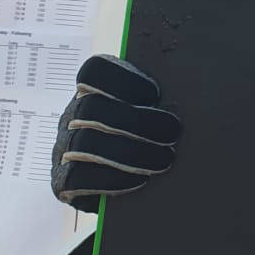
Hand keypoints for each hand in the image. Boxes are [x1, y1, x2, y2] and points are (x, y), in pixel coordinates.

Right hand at [50, 55, 181, 209]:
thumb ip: (155, 102)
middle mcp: (73, 115)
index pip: (94, 70)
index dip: (123, 79)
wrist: (118, 183)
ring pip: (86, 143)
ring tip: (164, 159)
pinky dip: (112, 179)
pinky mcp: (62, 181)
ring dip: (130, 152)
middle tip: (172, 132)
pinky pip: (80, 178)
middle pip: (93, 108)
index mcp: (92, 90)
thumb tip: (192, 94)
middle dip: (137, 121)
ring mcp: (64, 148)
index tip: (155, 94)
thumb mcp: (146, 113)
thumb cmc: (140, 139)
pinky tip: (139, 180)